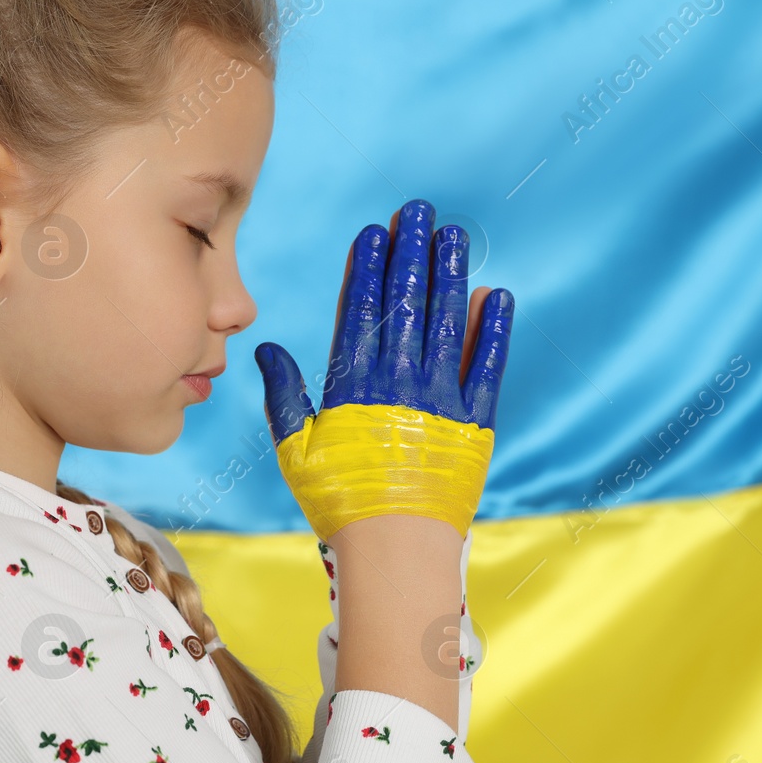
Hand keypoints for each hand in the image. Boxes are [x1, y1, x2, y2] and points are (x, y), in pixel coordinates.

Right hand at [254, 198, 513, 539]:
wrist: (395, 552)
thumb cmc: (340, 503)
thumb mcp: (294, 450)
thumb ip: (283, 396)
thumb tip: (266, 350)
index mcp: (353, 386)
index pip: (360, 309)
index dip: (368, 266)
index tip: (376, 230)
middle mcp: (398, 383)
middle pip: (405, 303)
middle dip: (411, 252)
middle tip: (420, 210)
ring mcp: (440, 400)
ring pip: (446, 323)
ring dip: (450, 275)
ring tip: (455, 235)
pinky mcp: (474, 424)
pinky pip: (487, 368)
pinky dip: (492, 331)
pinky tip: (496, 296)